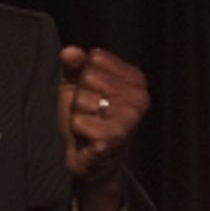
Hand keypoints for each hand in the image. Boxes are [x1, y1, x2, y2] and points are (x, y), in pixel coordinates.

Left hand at [58, 45, 149, 210]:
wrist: (90, 159)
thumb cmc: (87, 118)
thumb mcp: (76, 86)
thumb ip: (73, 66)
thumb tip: (69, 51)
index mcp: (136, 80)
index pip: (95, 58)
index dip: (84, 77)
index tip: (93, 95)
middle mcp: (140, 98)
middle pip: (87, 78)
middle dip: (80, 97)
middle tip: (91, 114)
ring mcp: (130, 119)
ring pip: (81, 100)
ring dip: (78, 115)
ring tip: (90, 127)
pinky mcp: (115, 138)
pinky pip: (79, 121)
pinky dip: (77, 131)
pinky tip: (89, 139)